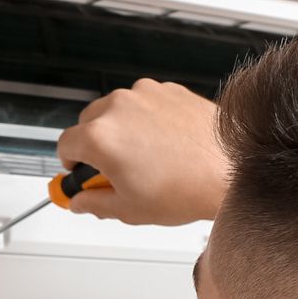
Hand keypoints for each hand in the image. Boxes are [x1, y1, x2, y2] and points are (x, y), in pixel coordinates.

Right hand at [54, 79, 229, 226]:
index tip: (78, 172)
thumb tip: (80, 201)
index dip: (69, 163)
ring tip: (146, 159)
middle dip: (95, 146)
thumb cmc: (187, 187)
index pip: (65, 144)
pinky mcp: (168, 90)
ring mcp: (145, 94)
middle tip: (114, 171)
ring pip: (117, 110)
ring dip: (121, 130)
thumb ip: (93, 204)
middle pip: (88, 123)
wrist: (232, 169)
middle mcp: (119, 107)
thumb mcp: (129, 208)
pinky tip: (165, 145)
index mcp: (100, 137)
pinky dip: (147, 120)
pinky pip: (145, 103)